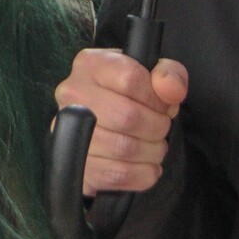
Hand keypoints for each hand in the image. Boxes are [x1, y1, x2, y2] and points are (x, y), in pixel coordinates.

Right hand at [53, 50, 189, 194]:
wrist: (102, 124)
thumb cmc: (130, 96)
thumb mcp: (154, 75)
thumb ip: (169, 74)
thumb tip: (171, 90)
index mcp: (91, 64)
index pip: (130, 79)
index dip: (157, 98)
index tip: (163, 105)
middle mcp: (72, 94)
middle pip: (127, 116)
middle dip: (157, 127)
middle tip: (160, 128)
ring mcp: (68, 131)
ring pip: (123, 148)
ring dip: (152, 151)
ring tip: (154, 146)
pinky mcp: (77, 164)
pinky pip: (117, 174)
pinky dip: (143, 174)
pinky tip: (146, 165)